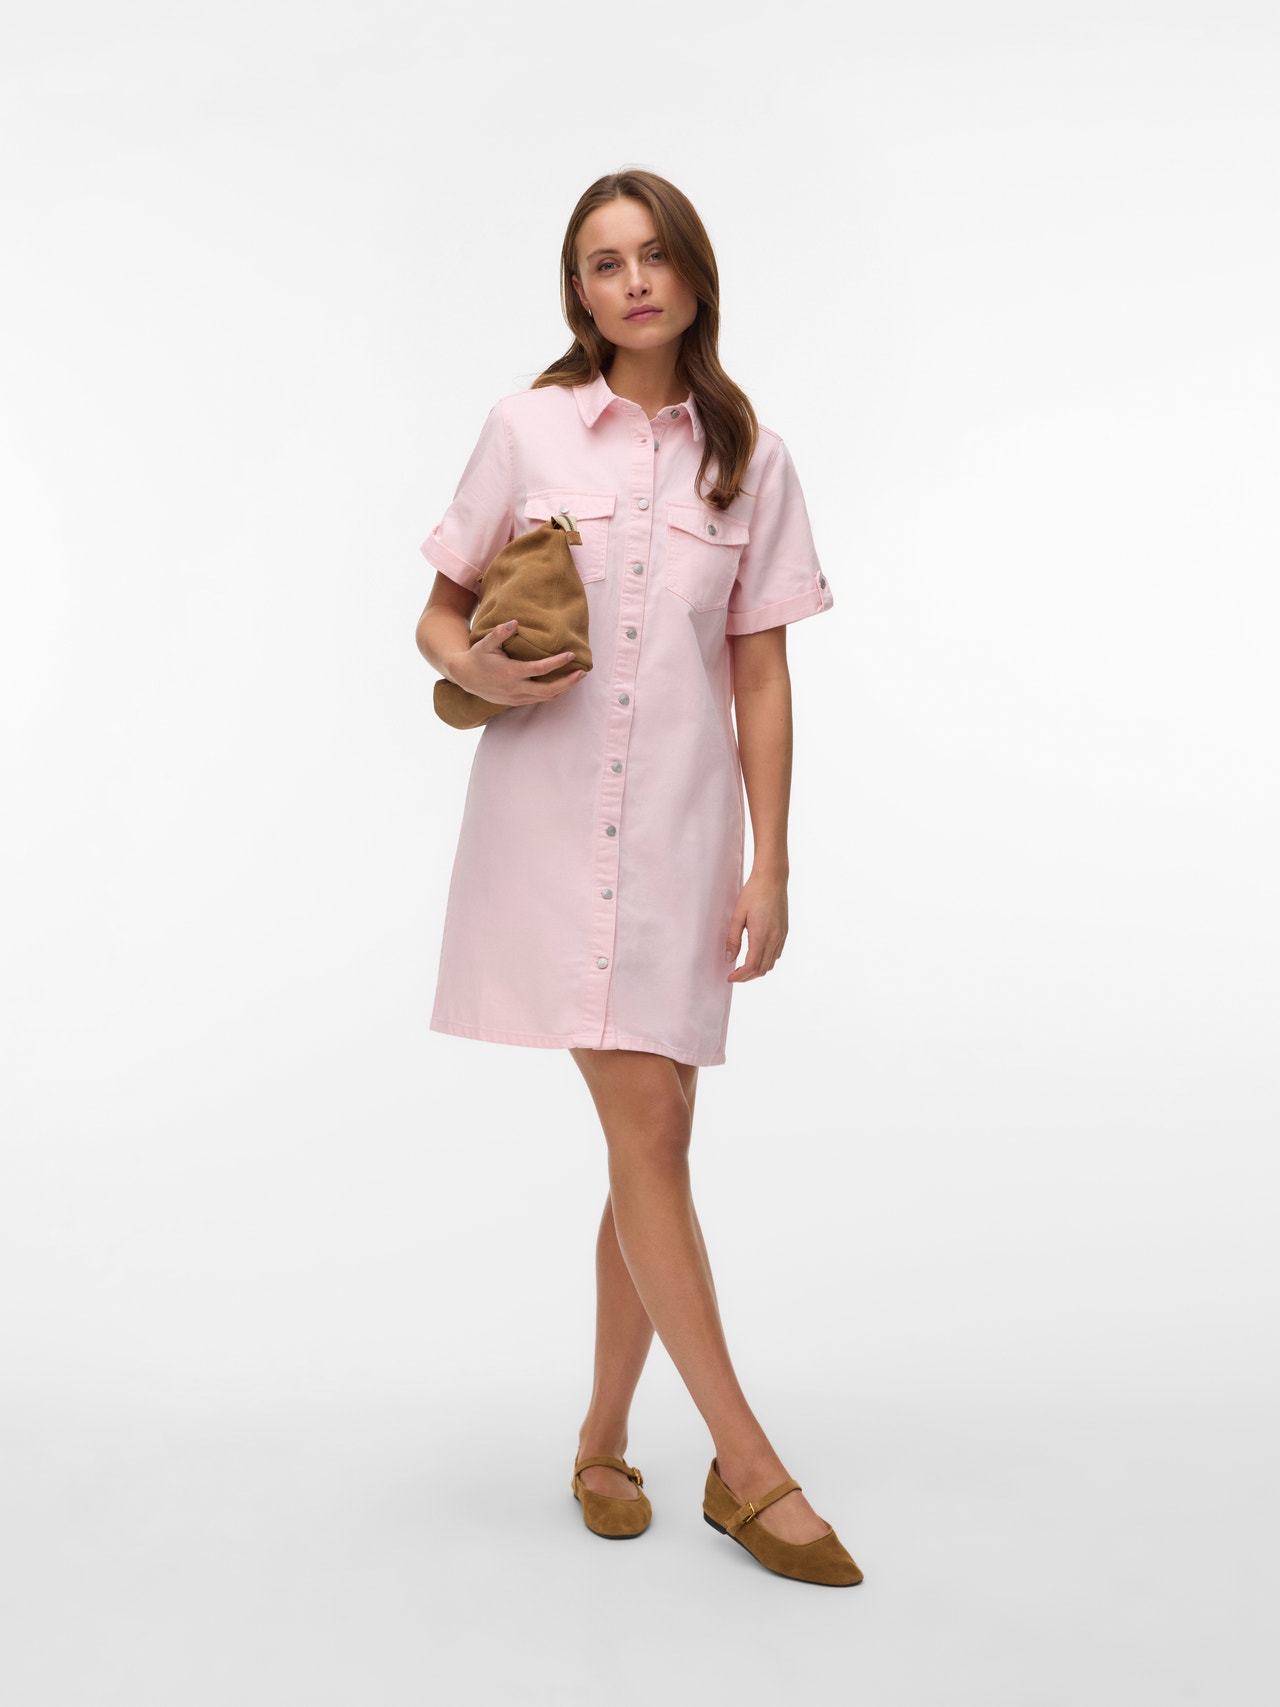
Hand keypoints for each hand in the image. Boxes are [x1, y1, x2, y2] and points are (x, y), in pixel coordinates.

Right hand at [447, 621, 585, 705]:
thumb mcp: (486, 643)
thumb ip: (500, 633)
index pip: (540, 669)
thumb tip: (515, 622)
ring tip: (576, 677)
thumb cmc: (477, 657)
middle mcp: (516, 688)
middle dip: (568, 683)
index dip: (558, 663)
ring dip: (563, 689)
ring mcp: (516, 698)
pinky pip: (539, 700)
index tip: (571, 654)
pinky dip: (552, 692)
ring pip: (546, 698)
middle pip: (549, 691)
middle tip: (582, 672)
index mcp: (511, 673)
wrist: (464, 677)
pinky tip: (561, 684)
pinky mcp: (516, 702)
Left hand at [725, 872, 788, 982]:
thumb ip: (733, 939)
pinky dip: (766, 961)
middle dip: (747, 977)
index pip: (751, 966)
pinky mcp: (784, 932)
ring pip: (771, 963)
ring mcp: (781, 936)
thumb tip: (729, 958)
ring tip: (744, 968)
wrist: (773, 879)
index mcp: (761, 936)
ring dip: (757, 970)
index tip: (730, 978)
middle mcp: (774, 939)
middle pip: (762, 969)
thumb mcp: (737, 915)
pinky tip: (757, 955)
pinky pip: (777, 954)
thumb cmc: (753, 893)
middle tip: (735, 975)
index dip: (740, 976)